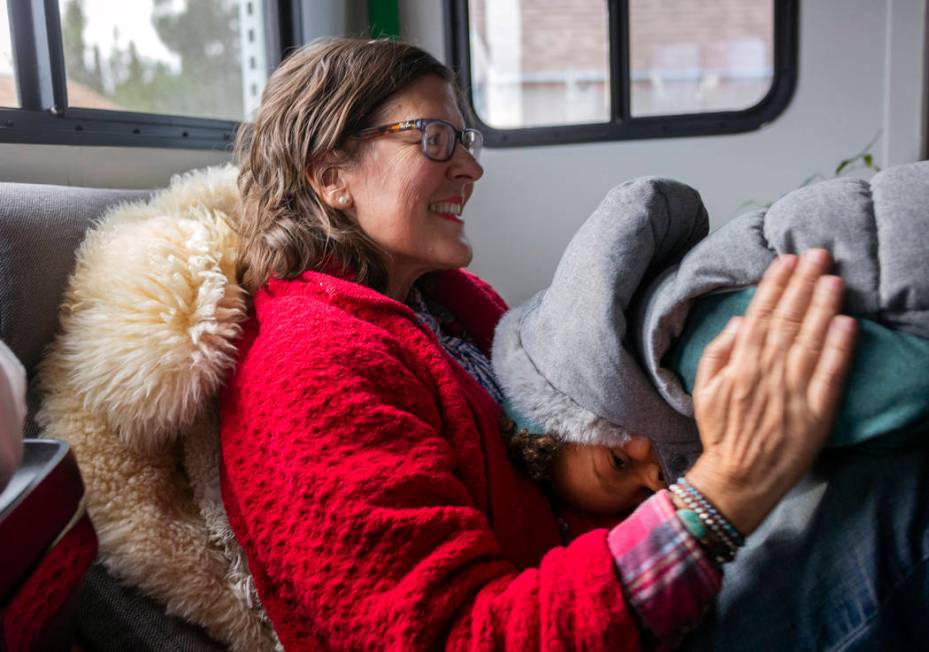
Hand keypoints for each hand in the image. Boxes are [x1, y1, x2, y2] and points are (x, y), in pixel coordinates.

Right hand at [686, 249, 856, 535]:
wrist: (738, 478)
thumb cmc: (721, 431)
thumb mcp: (703, 389)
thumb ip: (718, 351)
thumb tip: (741, 319)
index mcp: (740, 365)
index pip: (761, 315)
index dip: (775, 285)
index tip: (787, 259)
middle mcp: (767, 373)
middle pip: (788, 320)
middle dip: (804, 284)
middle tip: (819, 254)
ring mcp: (793, 392)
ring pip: (810, 341)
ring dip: (823, 307)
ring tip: (834, 278)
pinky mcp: (816, 413)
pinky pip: (830, 375)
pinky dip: (839, 348)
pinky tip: (847, 323)